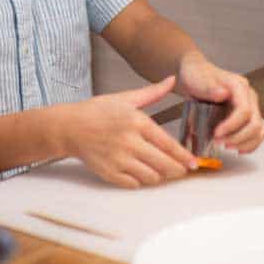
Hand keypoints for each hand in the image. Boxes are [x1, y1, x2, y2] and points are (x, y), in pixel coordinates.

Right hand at [62, 75, 198, 188]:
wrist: (69, 127)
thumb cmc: (97, 111)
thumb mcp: (125, 98)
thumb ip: (152, 93)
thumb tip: (172, 80)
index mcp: (136, 122)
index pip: (168, 144)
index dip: (184, 156)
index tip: (193, 162)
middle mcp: (129, 142)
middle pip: (163, 164)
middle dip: (177, 170)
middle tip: (182, 170)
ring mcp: (119, 160)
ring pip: (151, 177)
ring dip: (160, 176)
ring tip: (161, 170)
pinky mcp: (110, 173)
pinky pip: (134, 184)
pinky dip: (141, 181)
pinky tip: (142, 173)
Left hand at [177, 50, 263, 153]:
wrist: (196, 74)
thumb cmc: (197, 77)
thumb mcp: (198, 80)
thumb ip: (210, 88)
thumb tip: (223, 94)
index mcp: (239, 86)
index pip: (244, 111)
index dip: (232, 126)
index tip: (217, 134)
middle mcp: (249, 96)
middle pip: (255, 123)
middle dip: (238, 138)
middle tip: (220, 143)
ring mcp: (251, 106)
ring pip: (259, 131)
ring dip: (245, 143)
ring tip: (226, 146)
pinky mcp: (248, 116)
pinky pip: (257, 133)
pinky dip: (249, 144)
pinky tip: (238, 148)